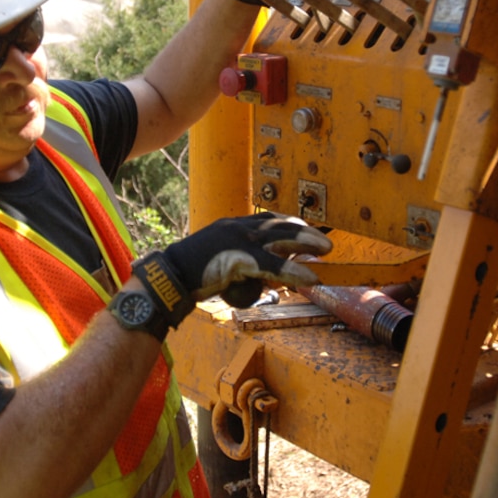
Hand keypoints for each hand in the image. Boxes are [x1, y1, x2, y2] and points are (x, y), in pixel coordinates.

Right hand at [131, 213, 332, 323]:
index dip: (290, 224)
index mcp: (234, 225)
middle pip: (280, 225)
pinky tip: (311, 279)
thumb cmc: (192, 270)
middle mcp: (240, 227)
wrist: (171, 275)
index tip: (306, 230)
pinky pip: (274, 266)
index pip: (268, 219)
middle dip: (305, 232)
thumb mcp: (220, 259)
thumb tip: (262, 275)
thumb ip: (242, 262)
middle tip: (325, 243)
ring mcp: (241, 241)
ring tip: (326, 251)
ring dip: (307, 244)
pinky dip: (295, 272)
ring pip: (282, 239)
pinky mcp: (241, 259)